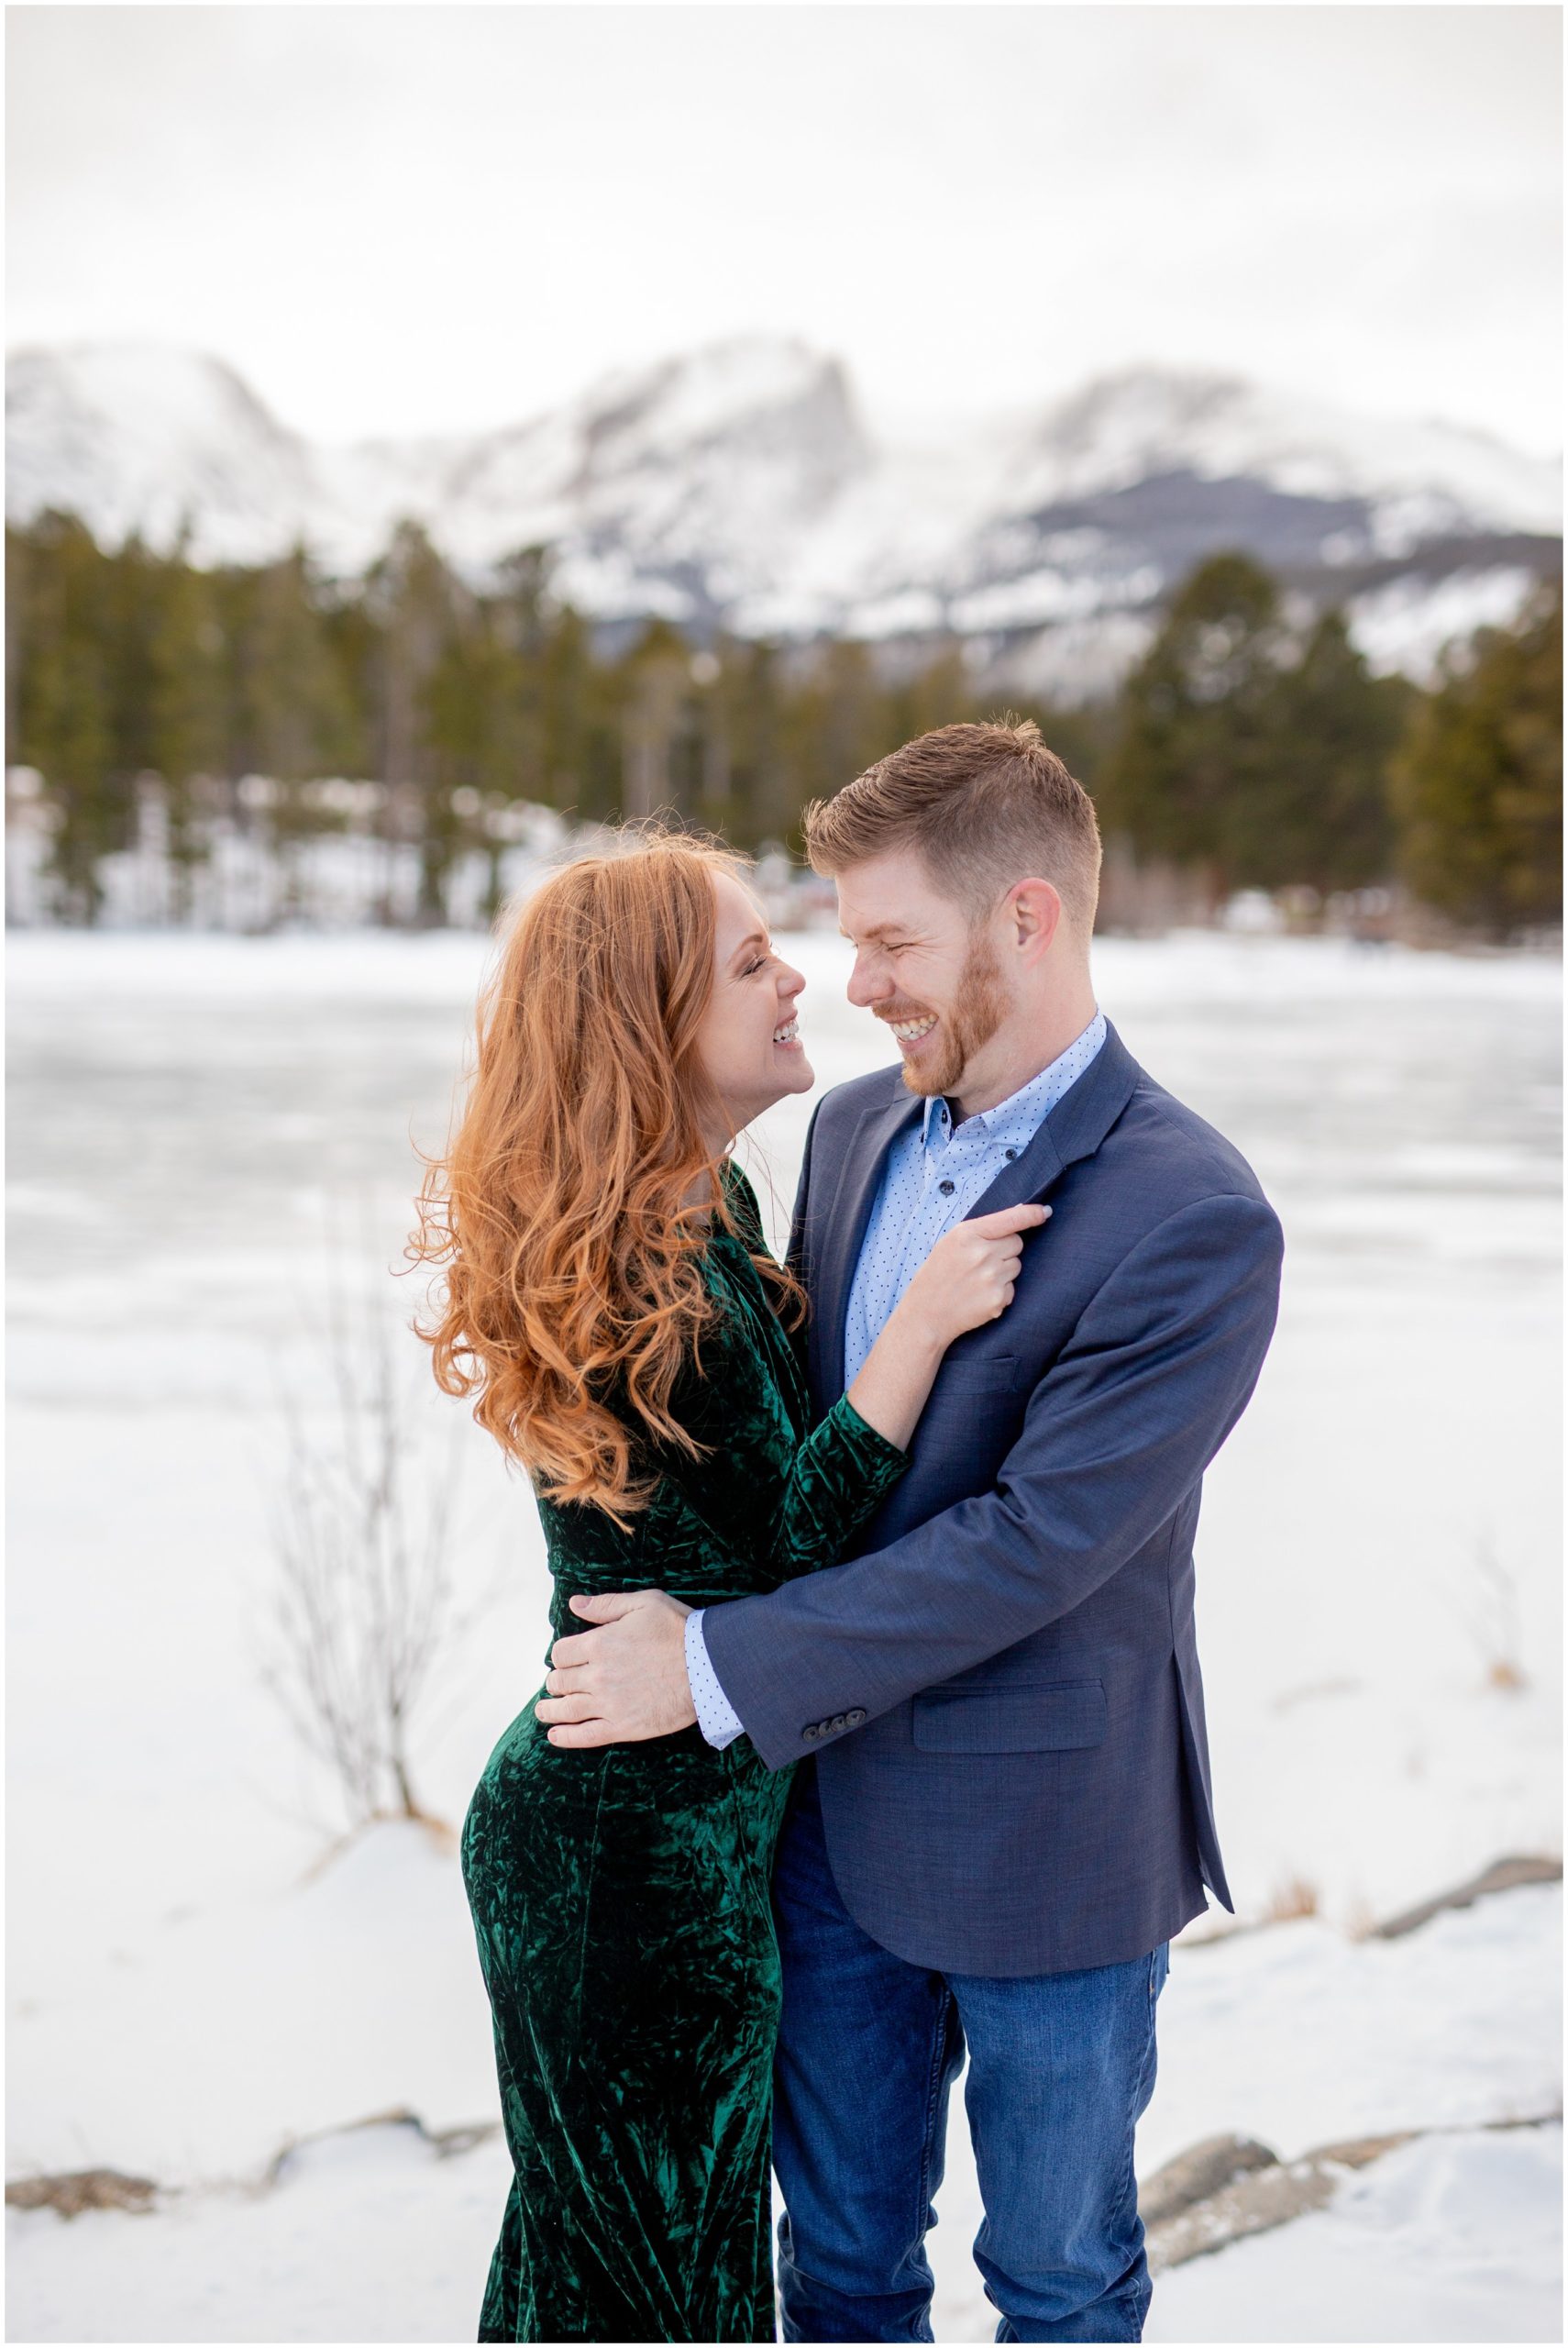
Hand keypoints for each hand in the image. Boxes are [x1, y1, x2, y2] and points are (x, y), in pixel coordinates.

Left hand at [535, 1589, 694, 1746]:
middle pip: (559, 1681)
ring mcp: (608, 1704)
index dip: (561, 1655)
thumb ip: (606, 1605)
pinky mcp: (622, 1727)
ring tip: (544, 1710)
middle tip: (559, 1683)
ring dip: (549, 1710)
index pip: (561, 1653)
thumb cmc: (679, 1630)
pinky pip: (585, 1736)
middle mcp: (597, 1676)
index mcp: (599, 1644)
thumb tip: (575, 1604)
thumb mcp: (644, 1603)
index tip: (567, 1658)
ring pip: (566, 1710)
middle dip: (556, 1681)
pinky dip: (565, 1737)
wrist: (709, 1667)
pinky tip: (555, 1735)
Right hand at [895, 1202, 1049, 1349]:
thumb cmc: (938, 1274)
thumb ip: (982, 1229)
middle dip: (1006, 1249)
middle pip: (1017, 1242)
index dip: (1032, 1214)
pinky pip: (1013, 1288)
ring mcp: (992, 1277)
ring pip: (1017, 1265)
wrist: (927, 1314)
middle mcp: (982, 1253)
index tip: (1045, 1212)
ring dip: (1004, 1270)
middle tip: (983, 1261)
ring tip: (979, 1280)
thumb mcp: (951, 1242)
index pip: (1011, 1218)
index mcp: (967, 1234)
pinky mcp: (999, 1299)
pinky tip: (980, 1295)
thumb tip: (1018, 1214)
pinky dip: (1001, 1291)